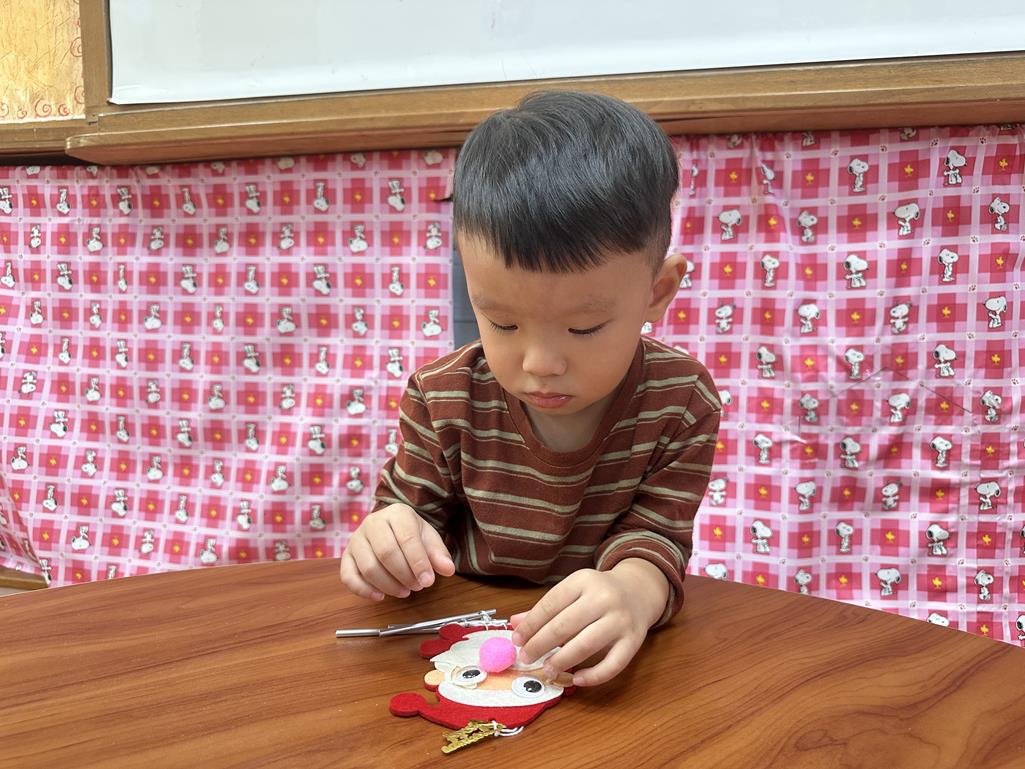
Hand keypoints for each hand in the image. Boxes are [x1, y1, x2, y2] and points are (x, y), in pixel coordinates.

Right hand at [340, 503, 454, 599]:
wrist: (390, 527)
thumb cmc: (410, 534)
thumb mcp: (428, 539)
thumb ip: (438, 554)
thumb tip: (447, 569)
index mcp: (397, 513)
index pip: (407, 538)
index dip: (418, 562)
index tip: (428, 582)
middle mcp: (372, 522)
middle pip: (386, 553)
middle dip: (404, 575)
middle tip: (417, 587)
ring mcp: (356, 539)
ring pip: (368, 567)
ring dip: (388, 585)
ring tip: (405, 591)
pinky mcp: (346, 556)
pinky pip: (348, 576)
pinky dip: (363, 590)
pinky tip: (380, 596)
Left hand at [509, 559, 668, 686]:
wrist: (640, 590)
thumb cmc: (599, 593)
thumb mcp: (573, 591)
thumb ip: (546, 608)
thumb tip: (514, 624)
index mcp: (584, 580)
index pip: (550, 605)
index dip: (530, 625)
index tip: (516, 640)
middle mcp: (604, 598)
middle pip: (564, 625)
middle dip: (540, 644)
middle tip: (526, 658)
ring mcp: (620, 620)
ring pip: (585, 645)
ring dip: (561, 661)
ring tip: (547, 669)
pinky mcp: (634, 641)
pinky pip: (612, 664)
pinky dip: (593, 676)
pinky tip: (576, 679)